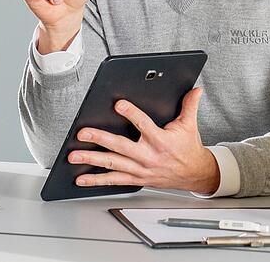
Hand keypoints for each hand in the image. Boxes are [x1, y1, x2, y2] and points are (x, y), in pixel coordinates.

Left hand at [66, 88, 219, 193]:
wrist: (194, 174)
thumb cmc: (188, 149)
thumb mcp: (189, 125)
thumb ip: (189, 106)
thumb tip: (196, 89)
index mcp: (161, 141)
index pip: (144, 125)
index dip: (131, 113)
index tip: (118, 104)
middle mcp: (148, 156)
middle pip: (120, 147)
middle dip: (100, 140)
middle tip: (83, 133)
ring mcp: (140, 169)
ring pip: (112, 164)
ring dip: (91, 160)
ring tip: (73, 157)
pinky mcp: (136, 178)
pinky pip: (114, 180)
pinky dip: (96, 180)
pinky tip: (81, 178)